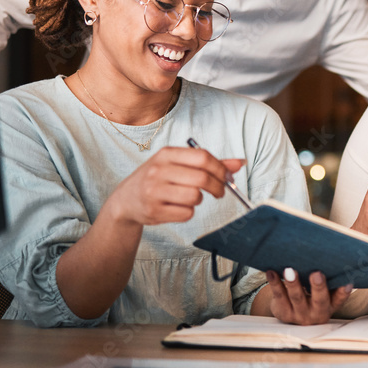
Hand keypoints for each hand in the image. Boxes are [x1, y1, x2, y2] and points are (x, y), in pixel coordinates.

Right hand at [103, 146, 245, 226]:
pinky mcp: (154, 210)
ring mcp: (154, 191)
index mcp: (166, 154)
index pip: (202, 157)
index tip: (226, 177)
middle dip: (217, 186)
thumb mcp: (178, 165)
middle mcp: (158, 170)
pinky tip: (178, 208)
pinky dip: (188, 212)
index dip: (220, 168)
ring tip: (191, 198)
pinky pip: (186, 213)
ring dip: (200, 200)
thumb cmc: (159, 179)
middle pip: (201, 178)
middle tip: (220, 192)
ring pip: (195, 197)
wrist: (126, 200)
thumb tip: (240, 163)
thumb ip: (209, 163)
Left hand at [263, 269, 352, 325]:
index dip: (343, 292)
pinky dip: (275, 283)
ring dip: (293, 284)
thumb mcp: (325, 295)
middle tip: (316, 274)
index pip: (339, 299)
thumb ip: (333, 281)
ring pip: (297, 298)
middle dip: (318, 287)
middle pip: (319, 300)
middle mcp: (316, 313)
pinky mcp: (283, 312)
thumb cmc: (312, 298)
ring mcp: (299, 314)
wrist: (292, 315)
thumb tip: (345, 252)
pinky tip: (272, 272)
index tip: (347, 282)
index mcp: (330, 306)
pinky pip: (279, 296)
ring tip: (289, 270)